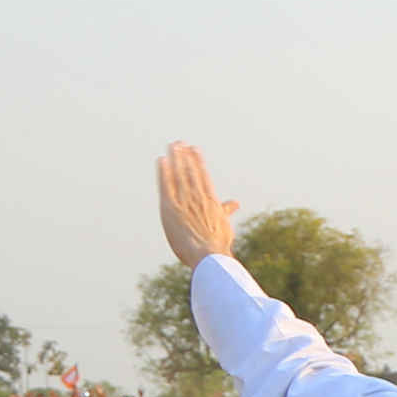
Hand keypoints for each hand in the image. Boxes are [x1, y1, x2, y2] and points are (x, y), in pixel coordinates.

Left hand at [157, 142, 238, 266]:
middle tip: (179, 143)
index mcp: (211, 201)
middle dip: (184, 156)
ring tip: (172, 146)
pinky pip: (167, 185)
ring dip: (176, 159)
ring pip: (179, 175)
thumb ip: (226, 210)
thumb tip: (235, 203)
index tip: (194, 150)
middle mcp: (198, 197)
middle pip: (190, 171)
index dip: (198, 161)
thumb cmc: (218, 244)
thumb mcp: (224, 225)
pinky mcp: (172, 207)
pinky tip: (162, 161)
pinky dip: (164, 172)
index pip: (203, 176)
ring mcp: (185, 201)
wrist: (209, 254)